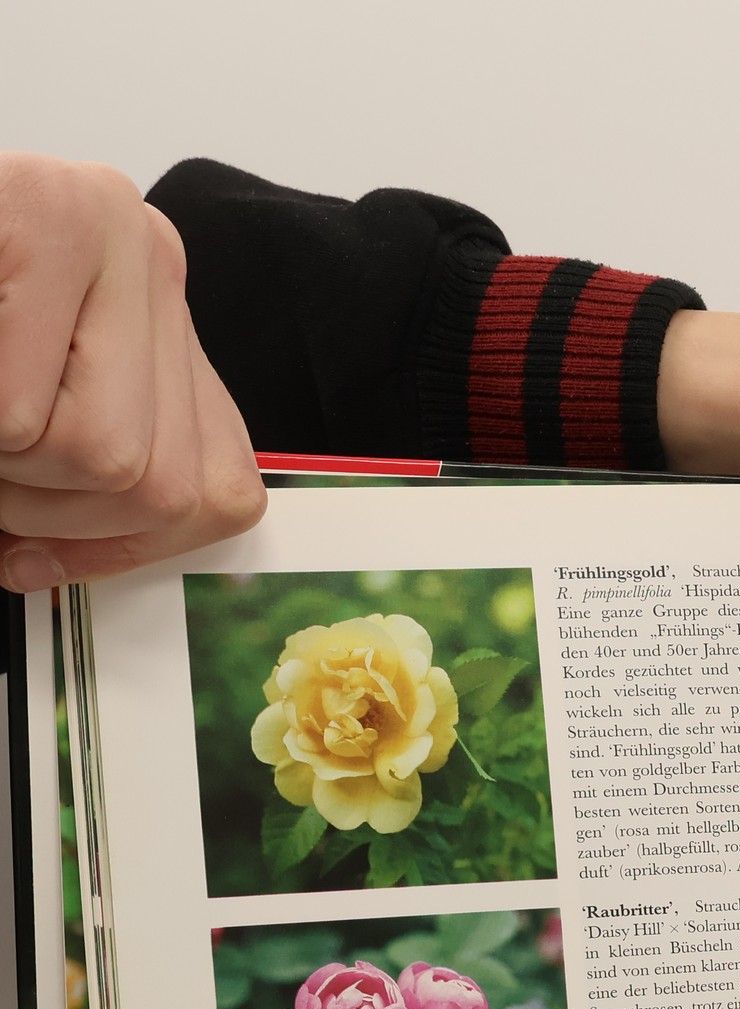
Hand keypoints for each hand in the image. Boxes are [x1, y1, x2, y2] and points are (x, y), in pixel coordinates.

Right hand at [0, 153, 264, 593]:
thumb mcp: (22, 394)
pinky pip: (20, 412)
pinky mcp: (43, 213)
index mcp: (160, 308)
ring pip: (101, 456)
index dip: (120, 549)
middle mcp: (152, 256)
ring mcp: (107, 225)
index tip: (34, 551)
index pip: (218, 489)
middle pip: (158, 485)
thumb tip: (41, 564)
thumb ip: (74, 469)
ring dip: (6, 474)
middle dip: (48, 515)